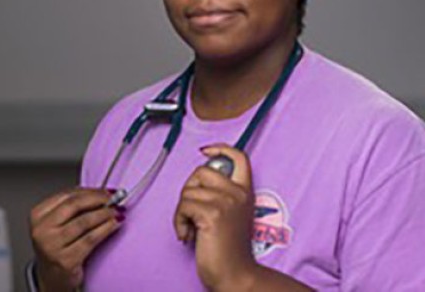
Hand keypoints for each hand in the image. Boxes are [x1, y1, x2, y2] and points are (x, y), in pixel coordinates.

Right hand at [29, 187, 123, 290]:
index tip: (109, 191)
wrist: (55, 275)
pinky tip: (116, 223)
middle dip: (99, 199)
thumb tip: (106, 193)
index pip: (68, 195)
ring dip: (106, 213)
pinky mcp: (65, 260)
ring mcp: (51, 246)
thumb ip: (78, 205)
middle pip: (75, 205)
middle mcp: (41, 230)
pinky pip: (91, 239)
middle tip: (116, 198)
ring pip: (84, 221)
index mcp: (38, 214)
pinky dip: (107, 228)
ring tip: (118, 211)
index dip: (92, 191)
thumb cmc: (61, 244)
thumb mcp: (61, 221)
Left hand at [174, 144, 256, 290]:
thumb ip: (223, 195)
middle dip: (189, 189)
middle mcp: (238, 193)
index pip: (239, 157)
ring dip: (181, 211)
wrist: (235, 275)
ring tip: (190, 228)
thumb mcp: (233, 215)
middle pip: (202, 171)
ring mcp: (226, 202)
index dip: (221, 148)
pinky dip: (179, 222)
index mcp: (245, 192)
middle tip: (191, 211)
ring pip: (188, 191)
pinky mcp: (212, 214)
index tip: (206, 151)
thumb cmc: (229, 250)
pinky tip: (187, 235)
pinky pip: (183, 206)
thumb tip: (198, 183)